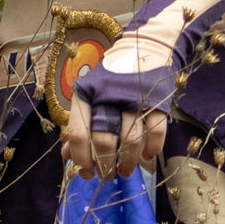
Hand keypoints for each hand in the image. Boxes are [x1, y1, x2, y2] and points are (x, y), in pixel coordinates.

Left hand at [63, 37, 173, 179]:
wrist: (145, 47)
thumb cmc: (112, 80)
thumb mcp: (91, 97)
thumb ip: (80, 126)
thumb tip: (67, 157)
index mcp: (85, 94)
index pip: (79, 133)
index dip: (81, 159)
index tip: (86, 174)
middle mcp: (107, 95)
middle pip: (104, 140)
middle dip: (106, 165)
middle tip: (108, 175)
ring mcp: (133, 96)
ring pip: (130, 139)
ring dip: (128, 162)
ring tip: (126, 171)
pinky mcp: (157, 99)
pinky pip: (155, 132)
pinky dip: (152, 149)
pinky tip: (147, 156)